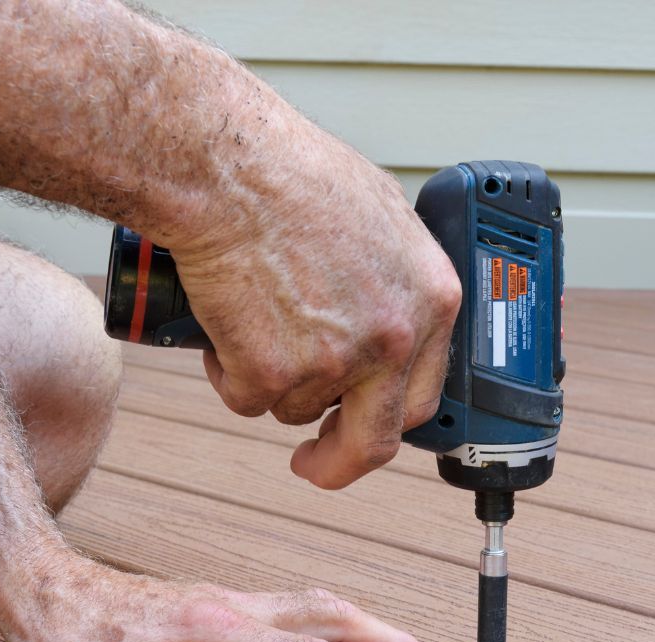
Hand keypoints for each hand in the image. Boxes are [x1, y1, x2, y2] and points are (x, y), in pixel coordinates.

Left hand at [0, 554, 447, 641]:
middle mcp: (231, 609)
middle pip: (330, 617)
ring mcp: (228, 599)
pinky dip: (338, 620)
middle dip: (388, 640)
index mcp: (212, 633)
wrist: (37, 584)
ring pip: (318, 604)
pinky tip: (342, 636)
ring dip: (369, 624)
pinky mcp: (219, 599)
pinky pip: (298, 605)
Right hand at [169, 111, 459, 489]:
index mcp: (431, 300)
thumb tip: (385, 310)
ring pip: (296, 408)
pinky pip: (246, 398)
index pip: (424, 392)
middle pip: (375, 439)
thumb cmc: (292, 173)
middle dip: (339, 461)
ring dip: (269, 381)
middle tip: (312, 461)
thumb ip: (393, 280)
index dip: (388, 417)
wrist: (229, 167)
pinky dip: (226, 372)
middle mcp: (394, 338)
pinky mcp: (274, 373)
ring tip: (248, 311)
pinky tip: (223, 318)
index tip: (363, 427)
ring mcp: (337, 361)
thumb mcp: (380, 219)